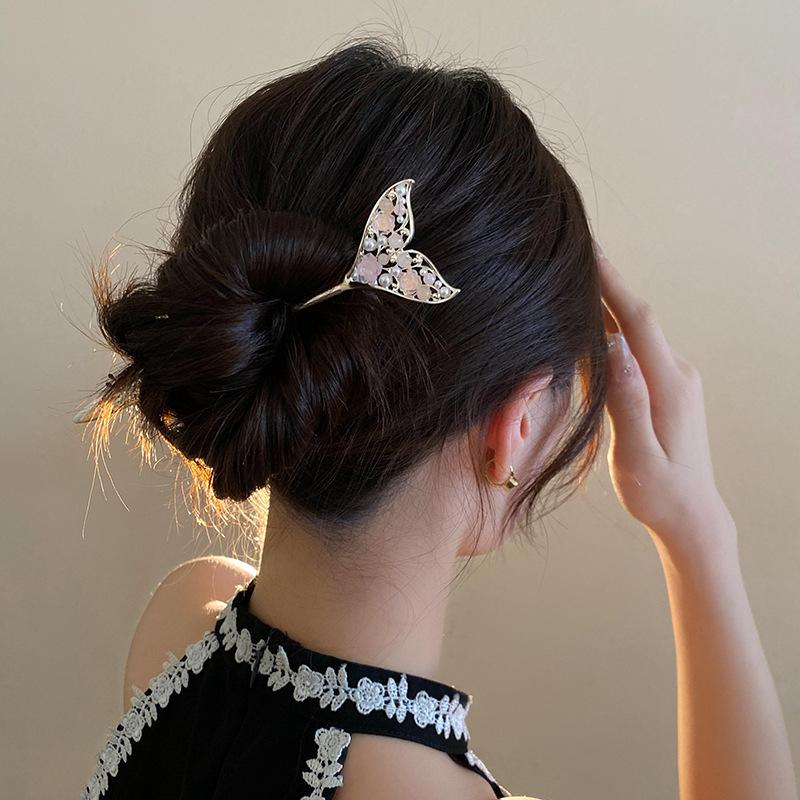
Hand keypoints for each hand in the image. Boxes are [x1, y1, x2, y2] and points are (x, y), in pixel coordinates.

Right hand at [597, 244, 735, 553]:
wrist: (692, 515)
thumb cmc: (659, 493)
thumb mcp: (638, 456)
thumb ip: (628, 403)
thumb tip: (615, 350)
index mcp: (668, 386)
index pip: (638, 321)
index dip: (613, 285)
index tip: (590, 253)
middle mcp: (676, 374)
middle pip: (637, 318)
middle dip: (607, 284)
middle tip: (575, 257)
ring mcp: (674, 379)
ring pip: (637, 332)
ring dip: (609, 305)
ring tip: (578, 282)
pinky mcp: (668, 388)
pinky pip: (637, 350)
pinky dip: (614, 331)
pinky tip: (594, 325)